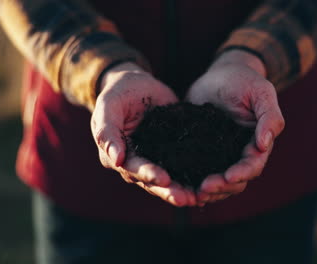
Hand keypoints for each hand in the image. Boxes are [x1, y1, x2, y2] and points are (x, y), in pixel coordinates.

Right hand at [91, 62, 195, 206]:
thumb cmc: (118, 93)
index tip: (164, 180)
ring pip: (169, 180)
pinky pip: (183, 167)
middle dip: (169, 191)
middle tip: (186, 199)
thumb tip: (116, 160)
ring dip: (183, 190)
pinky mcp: (173, 153)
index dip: (149, 175)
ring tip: (199, 198)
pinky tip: (208, 185)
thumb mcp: (109, 106)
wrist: (136, 85)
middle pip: (153, 182)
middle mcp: (136, 163)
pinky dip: (193, 177)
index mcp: (117, 156)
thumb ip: (108, 131)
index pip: (134, 169)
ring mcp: (155, 160)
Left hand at [186, 50, 284, 205]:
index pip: (253, 165)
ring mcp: (220, 154)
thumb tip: (265, 144)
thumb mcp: (261, 92)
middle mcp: (239, 154)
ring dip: (207, 191)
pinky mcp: (201, 151)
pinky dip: (191, 181)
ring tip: (191, 194)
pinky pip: (198, 171)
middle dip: (221, 187)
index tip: (227, 177)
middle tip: (203, 189)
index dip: (242, 173)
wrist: (220, 74)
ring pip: (217, 181)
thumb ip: (269, 116)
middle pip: (234, 180)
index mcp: (257, 143)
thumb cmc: (244, 80)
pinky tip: (179, 186)